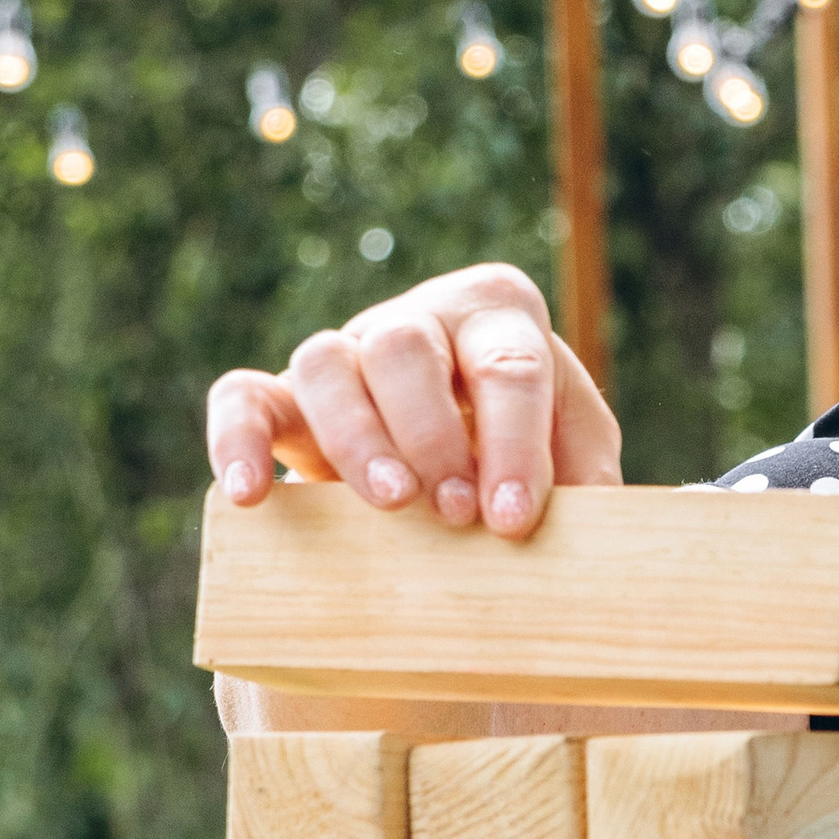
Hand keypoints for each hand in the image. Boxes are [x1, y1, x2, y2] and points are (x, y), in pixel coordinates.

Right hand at [204, 264, 621, 538]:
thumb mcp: (576, 453)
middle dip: (432, 433)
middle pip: (408, 345)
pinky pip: (242, 397)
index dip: (511, 443)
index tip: (508, 518)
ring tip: (387, 505)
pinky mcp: (284, 396)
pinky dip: (237, 439)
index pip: (509, 364)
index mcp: (500, 317)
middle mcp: (419, 321)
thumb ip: (589, 474)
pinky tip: (251, 496)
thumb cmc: (526, 453)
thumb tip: (601, 521)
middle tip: (452, 515)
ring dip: (355, 435)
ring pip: (327, 361)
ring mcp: (347, 352)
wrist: (459, 462)